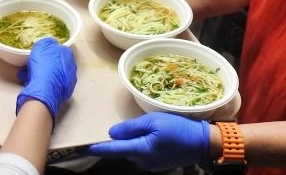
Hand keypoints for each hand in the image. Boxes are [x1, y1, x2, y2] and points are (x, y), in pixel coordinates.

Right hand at [15, 37, 76, 120]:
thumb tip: (51, 43)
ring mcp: (69, 81)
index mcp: (68, 54)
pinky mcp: (64, 93)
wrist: (43, 90)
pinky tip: (34, 84)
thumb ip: (47, 42)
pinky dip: (44, 84)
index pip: (60, 49)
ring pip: (53, 74)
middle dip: (45, 63)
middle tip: (33, 65)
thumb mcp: (42, 45)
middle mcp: (71, 67)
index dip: (48, 51)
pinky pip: (52, 85)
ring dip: (42, 74)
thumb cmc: (43, 65)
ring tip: (28, 75)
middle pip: (56, 63)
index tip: (39, 54)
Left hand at [83, 112, 210, 170]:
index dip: (97, 148)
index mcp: (139, 150)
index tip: (83, 148)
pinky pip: (144, 153)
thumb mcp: (153, 121)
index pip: (113, 149)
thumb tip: (112, 133)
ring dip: (134, 141)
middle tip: (127, 125)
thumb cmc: (178, 128)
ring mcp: (151, 164)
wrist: (202, 143)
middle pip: (123, 149)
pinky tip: (155, 135)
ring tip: (147, 127)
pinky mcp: (158, 164)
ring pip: (134, 150)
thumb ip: (131, 127)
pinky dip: (143, 144)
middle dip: (121, 139)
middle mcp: (142, 161)